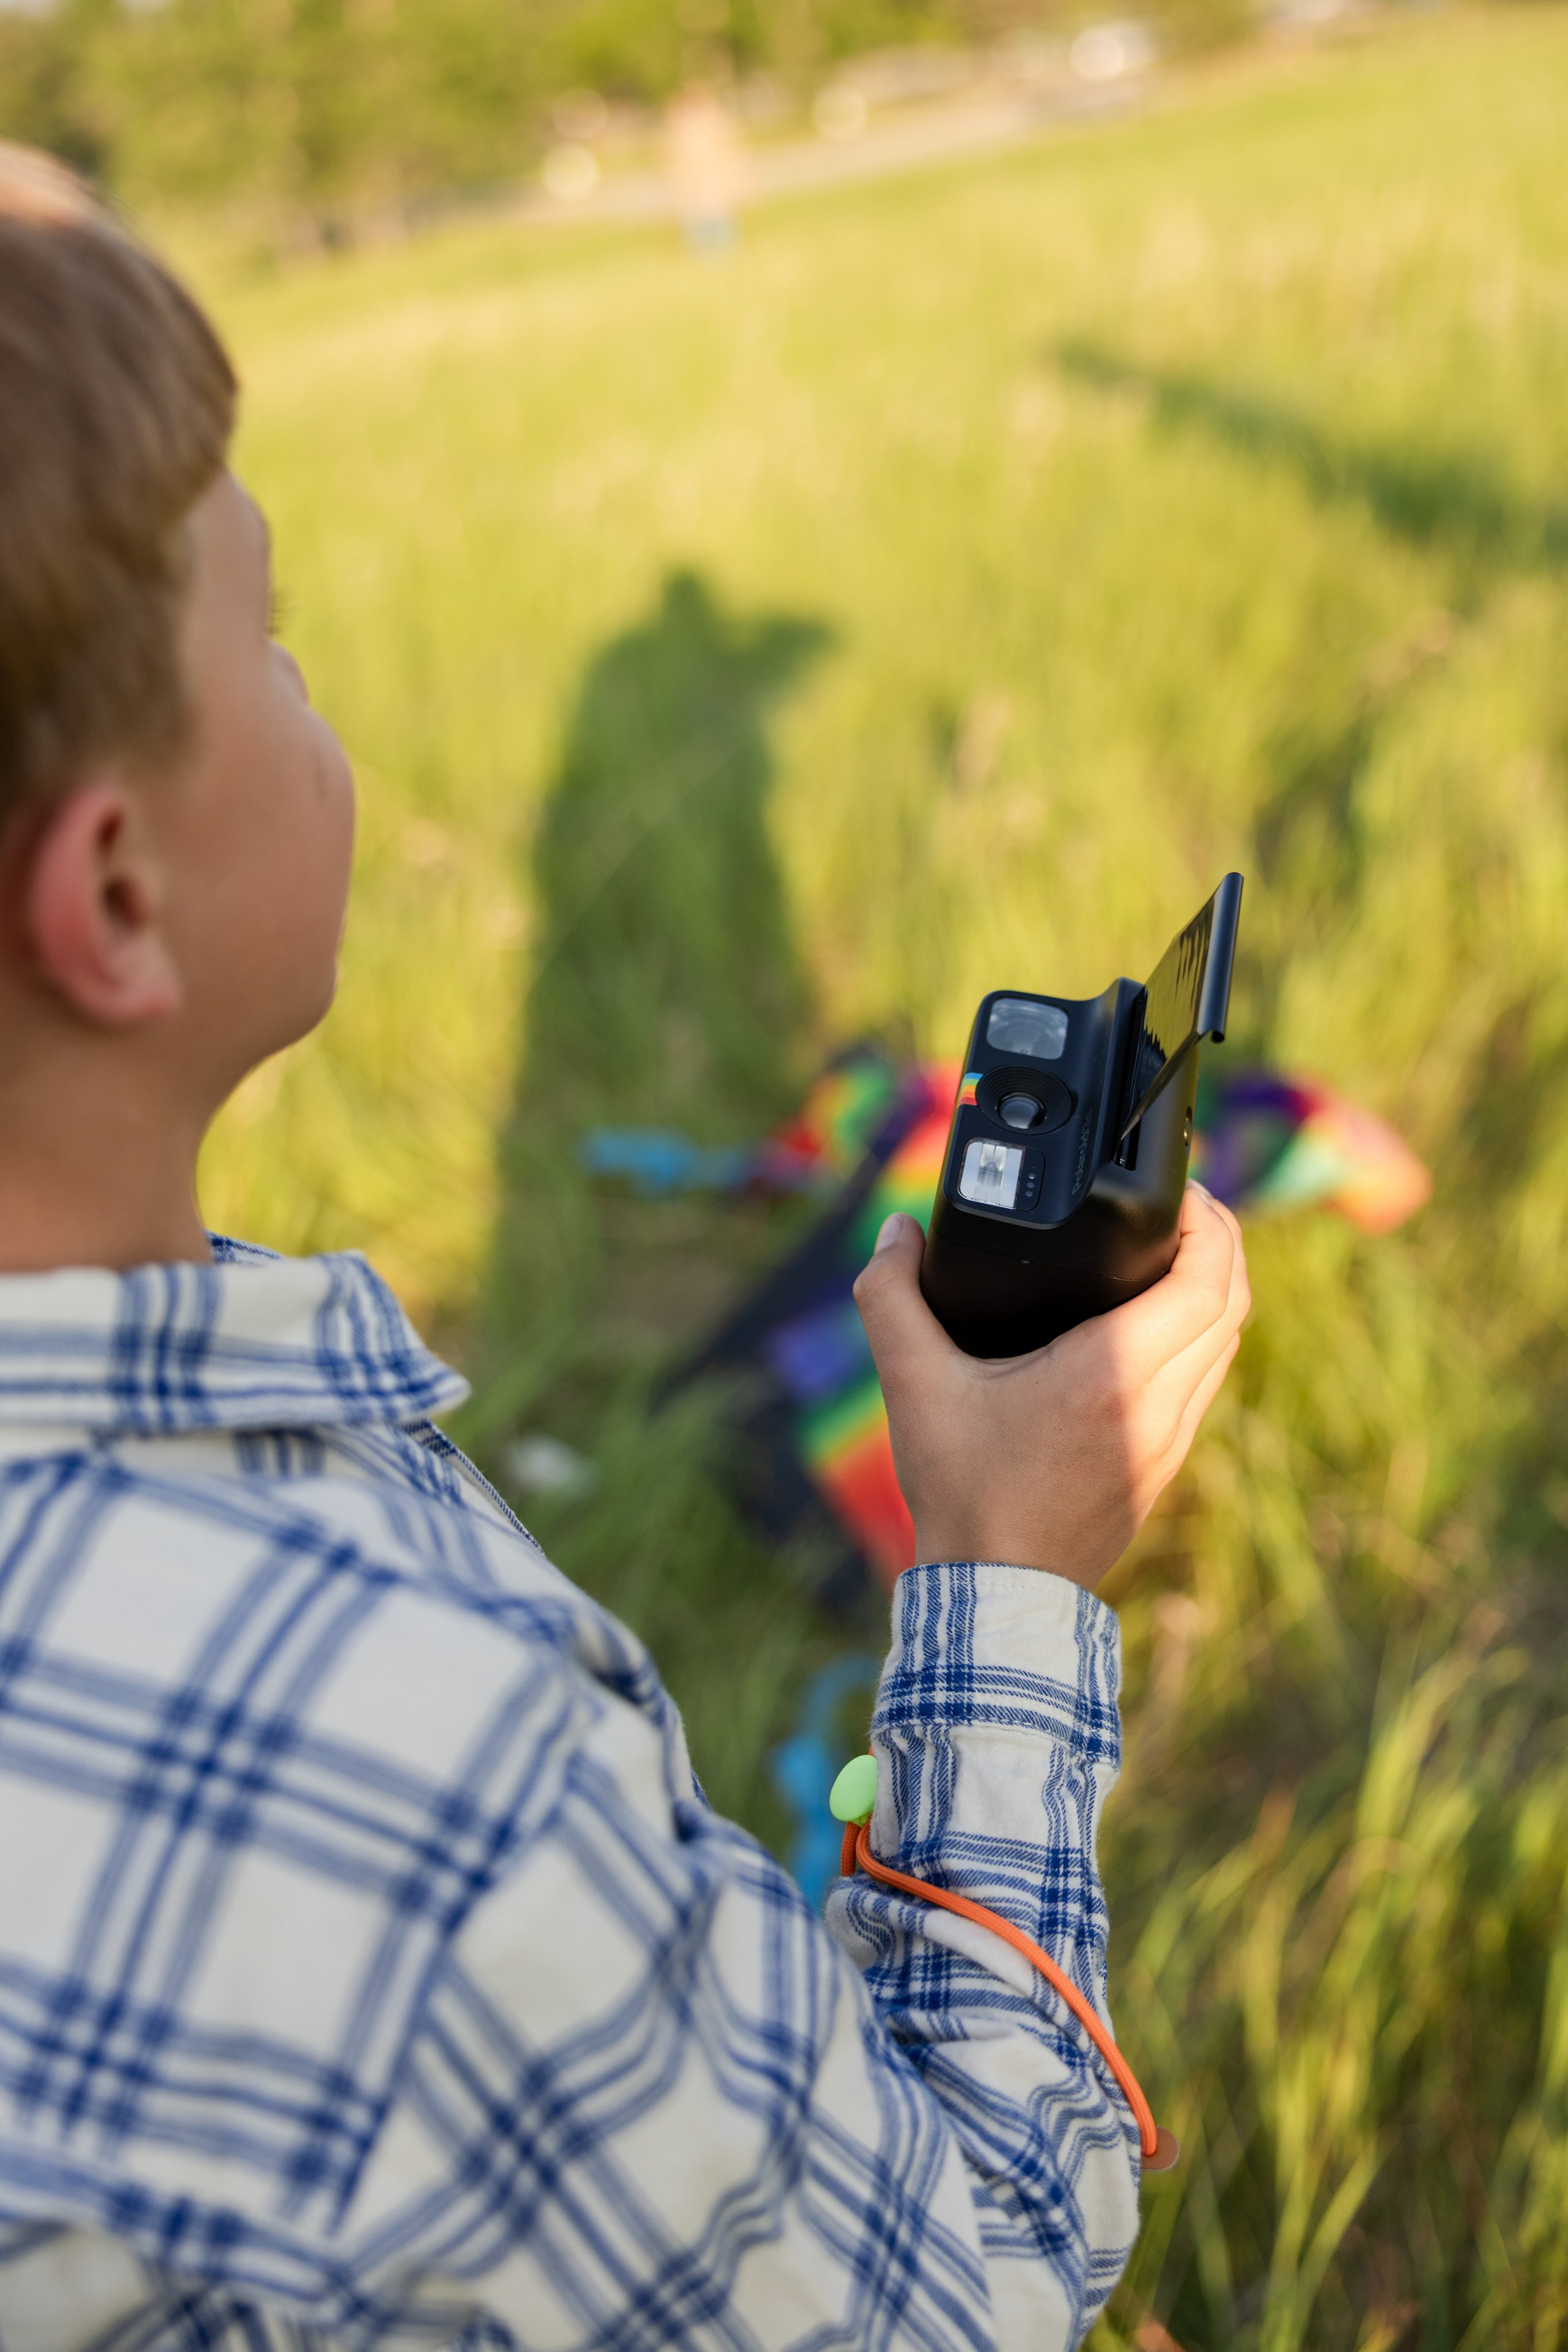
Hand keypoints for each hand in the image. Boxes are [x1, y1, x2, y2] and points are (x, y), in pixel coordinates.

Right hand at [852, 1184, 1249, 1589]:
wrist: (995, 1593)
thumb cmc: (961, 1490)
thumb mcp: (914, 1386)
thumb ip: (892, 1297)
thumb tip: (896, 1231)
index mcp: (1109, 1373)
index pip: (1207, 1282)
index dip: (1211, 1224)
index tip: (1181, 1191)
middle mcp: (1156, 1404)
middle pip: (1232, 1304)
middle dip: (1222, 1242)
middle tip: (1182, 1206)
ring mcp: (1169, 1439)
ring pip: (1225, 1344)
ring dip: (1216, 1289)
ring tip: (1176, 1251)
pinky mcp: (1164, 1464)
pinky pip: (1205, 1381)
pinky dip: (1200, 1336)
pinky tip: (1159, 1323)